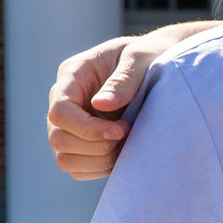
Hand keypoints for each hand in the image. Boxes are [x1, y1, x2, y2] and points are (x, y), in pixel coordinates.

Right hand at [47, 31, 175, 180]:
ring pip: (65, 158)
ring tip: (128, 145)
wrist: (164, 61)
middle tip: (129, 134)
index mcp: (74, 75)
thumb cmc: (152, 54)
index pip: (59, 111)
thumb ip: (124, 79)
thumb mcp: (141, 57)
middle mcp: (67, 101)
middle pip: (58, 138)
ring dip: (98, 160)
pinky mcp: (83, 141)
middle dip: (95, 146)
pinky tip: (125, 153)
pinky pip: (79, 168)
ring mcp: (72, 123)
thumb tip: (101, 104)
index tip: (121, 129)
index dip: (87, 128)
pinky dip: (101, 168)